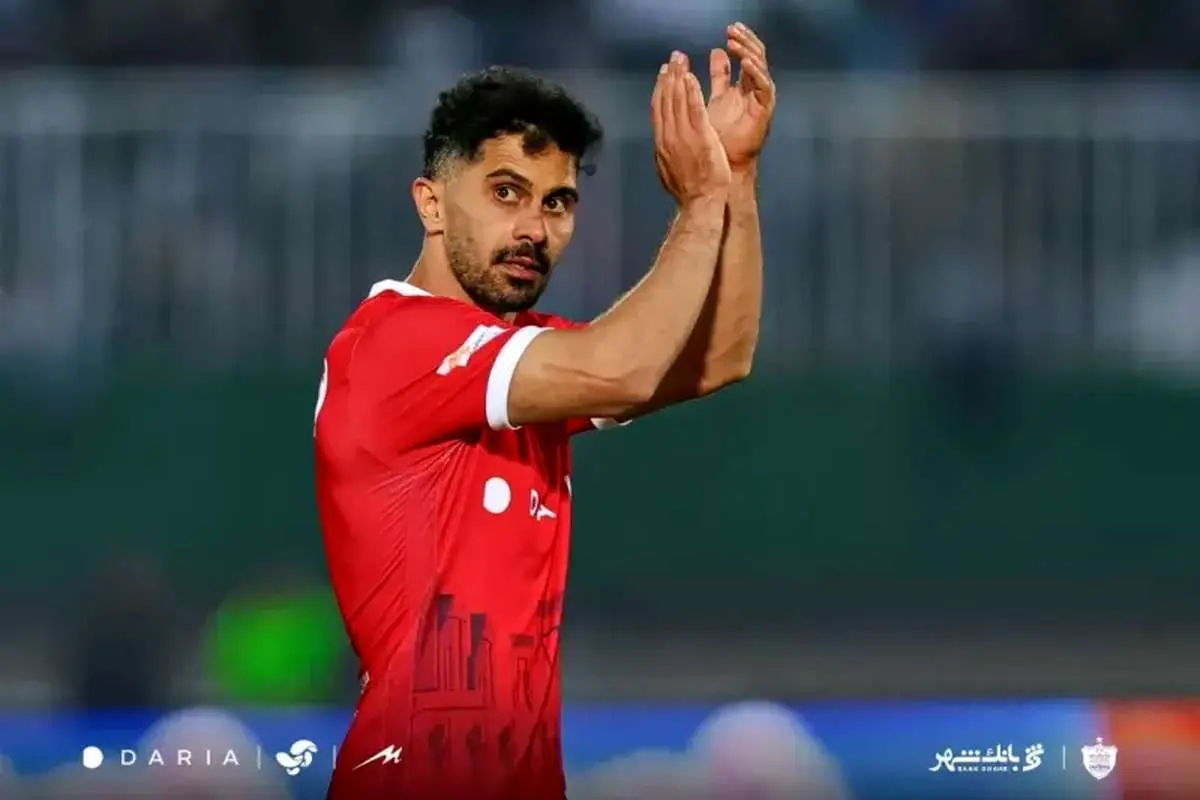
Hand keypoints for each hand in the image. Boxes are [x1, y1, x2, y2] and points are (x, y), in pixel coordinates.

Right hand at [651, 51, 730, 204]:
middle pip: (665, 101)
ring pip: (677, 101)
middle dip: (669, 77)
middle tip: (673, 58)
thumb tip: (660, 146)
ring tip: (681, 60)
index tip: (664, 75)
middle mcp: (668, 136)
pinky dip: (691, 92)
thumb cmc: (689, 191)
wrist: (700, 203)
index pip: (658, 110)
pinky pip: (694, 109)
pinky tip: (691, 77)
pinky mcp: (700, 137)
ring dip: (679, 77)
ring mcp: (683, 136)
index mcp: (661, 143)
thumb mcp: (669, 170)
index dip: (660, 90)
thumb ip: (664, 154)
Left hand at [707, 22, 775, 169]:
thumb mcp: (715, 97)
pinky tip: (744, 62)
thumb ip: (719, 75)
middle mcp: (756, 90)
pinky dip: (755, 73)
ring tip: (735, 42)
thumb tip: (717, 50)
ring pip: (760, 68)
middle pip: (756, 56)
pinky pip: (763, 86)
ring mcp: (762, 99)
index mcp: (745, 86)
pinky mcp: (765, 110)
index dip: (740, 41)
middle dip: (746, 41)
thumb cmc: (718, 136)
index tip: (729, 29)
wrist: (723, 163)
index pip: (747, 55)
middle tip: (733, 28)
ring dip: (748, 52)